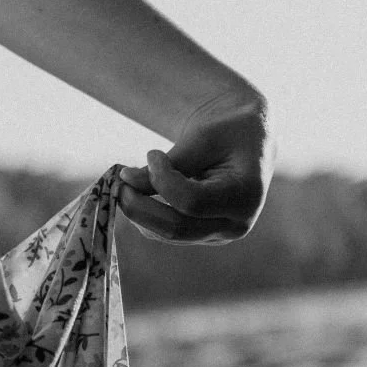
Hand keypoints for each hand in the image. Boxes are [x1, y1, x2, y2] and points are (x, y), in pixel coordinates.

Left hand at [116, 95, 273, 244]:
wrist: (246, 140)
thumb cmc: (227, 130)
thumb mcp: (202, 138)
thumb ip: (168, 162)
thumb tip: (126, 180)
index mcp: (245, 197)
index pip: (192, 202)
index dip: (162, 181)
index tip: (151, 153)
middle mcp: (235, 224)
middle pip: (176, 228)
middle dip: (140, 205)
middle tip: (120, 180)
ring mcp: (219, 235)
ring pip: (167, 234)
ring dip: (139, 211)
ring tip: (127, 181)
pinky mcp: (203, 235)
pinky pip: (166, 233)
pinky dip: (147, 215)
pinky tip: (140, 192)